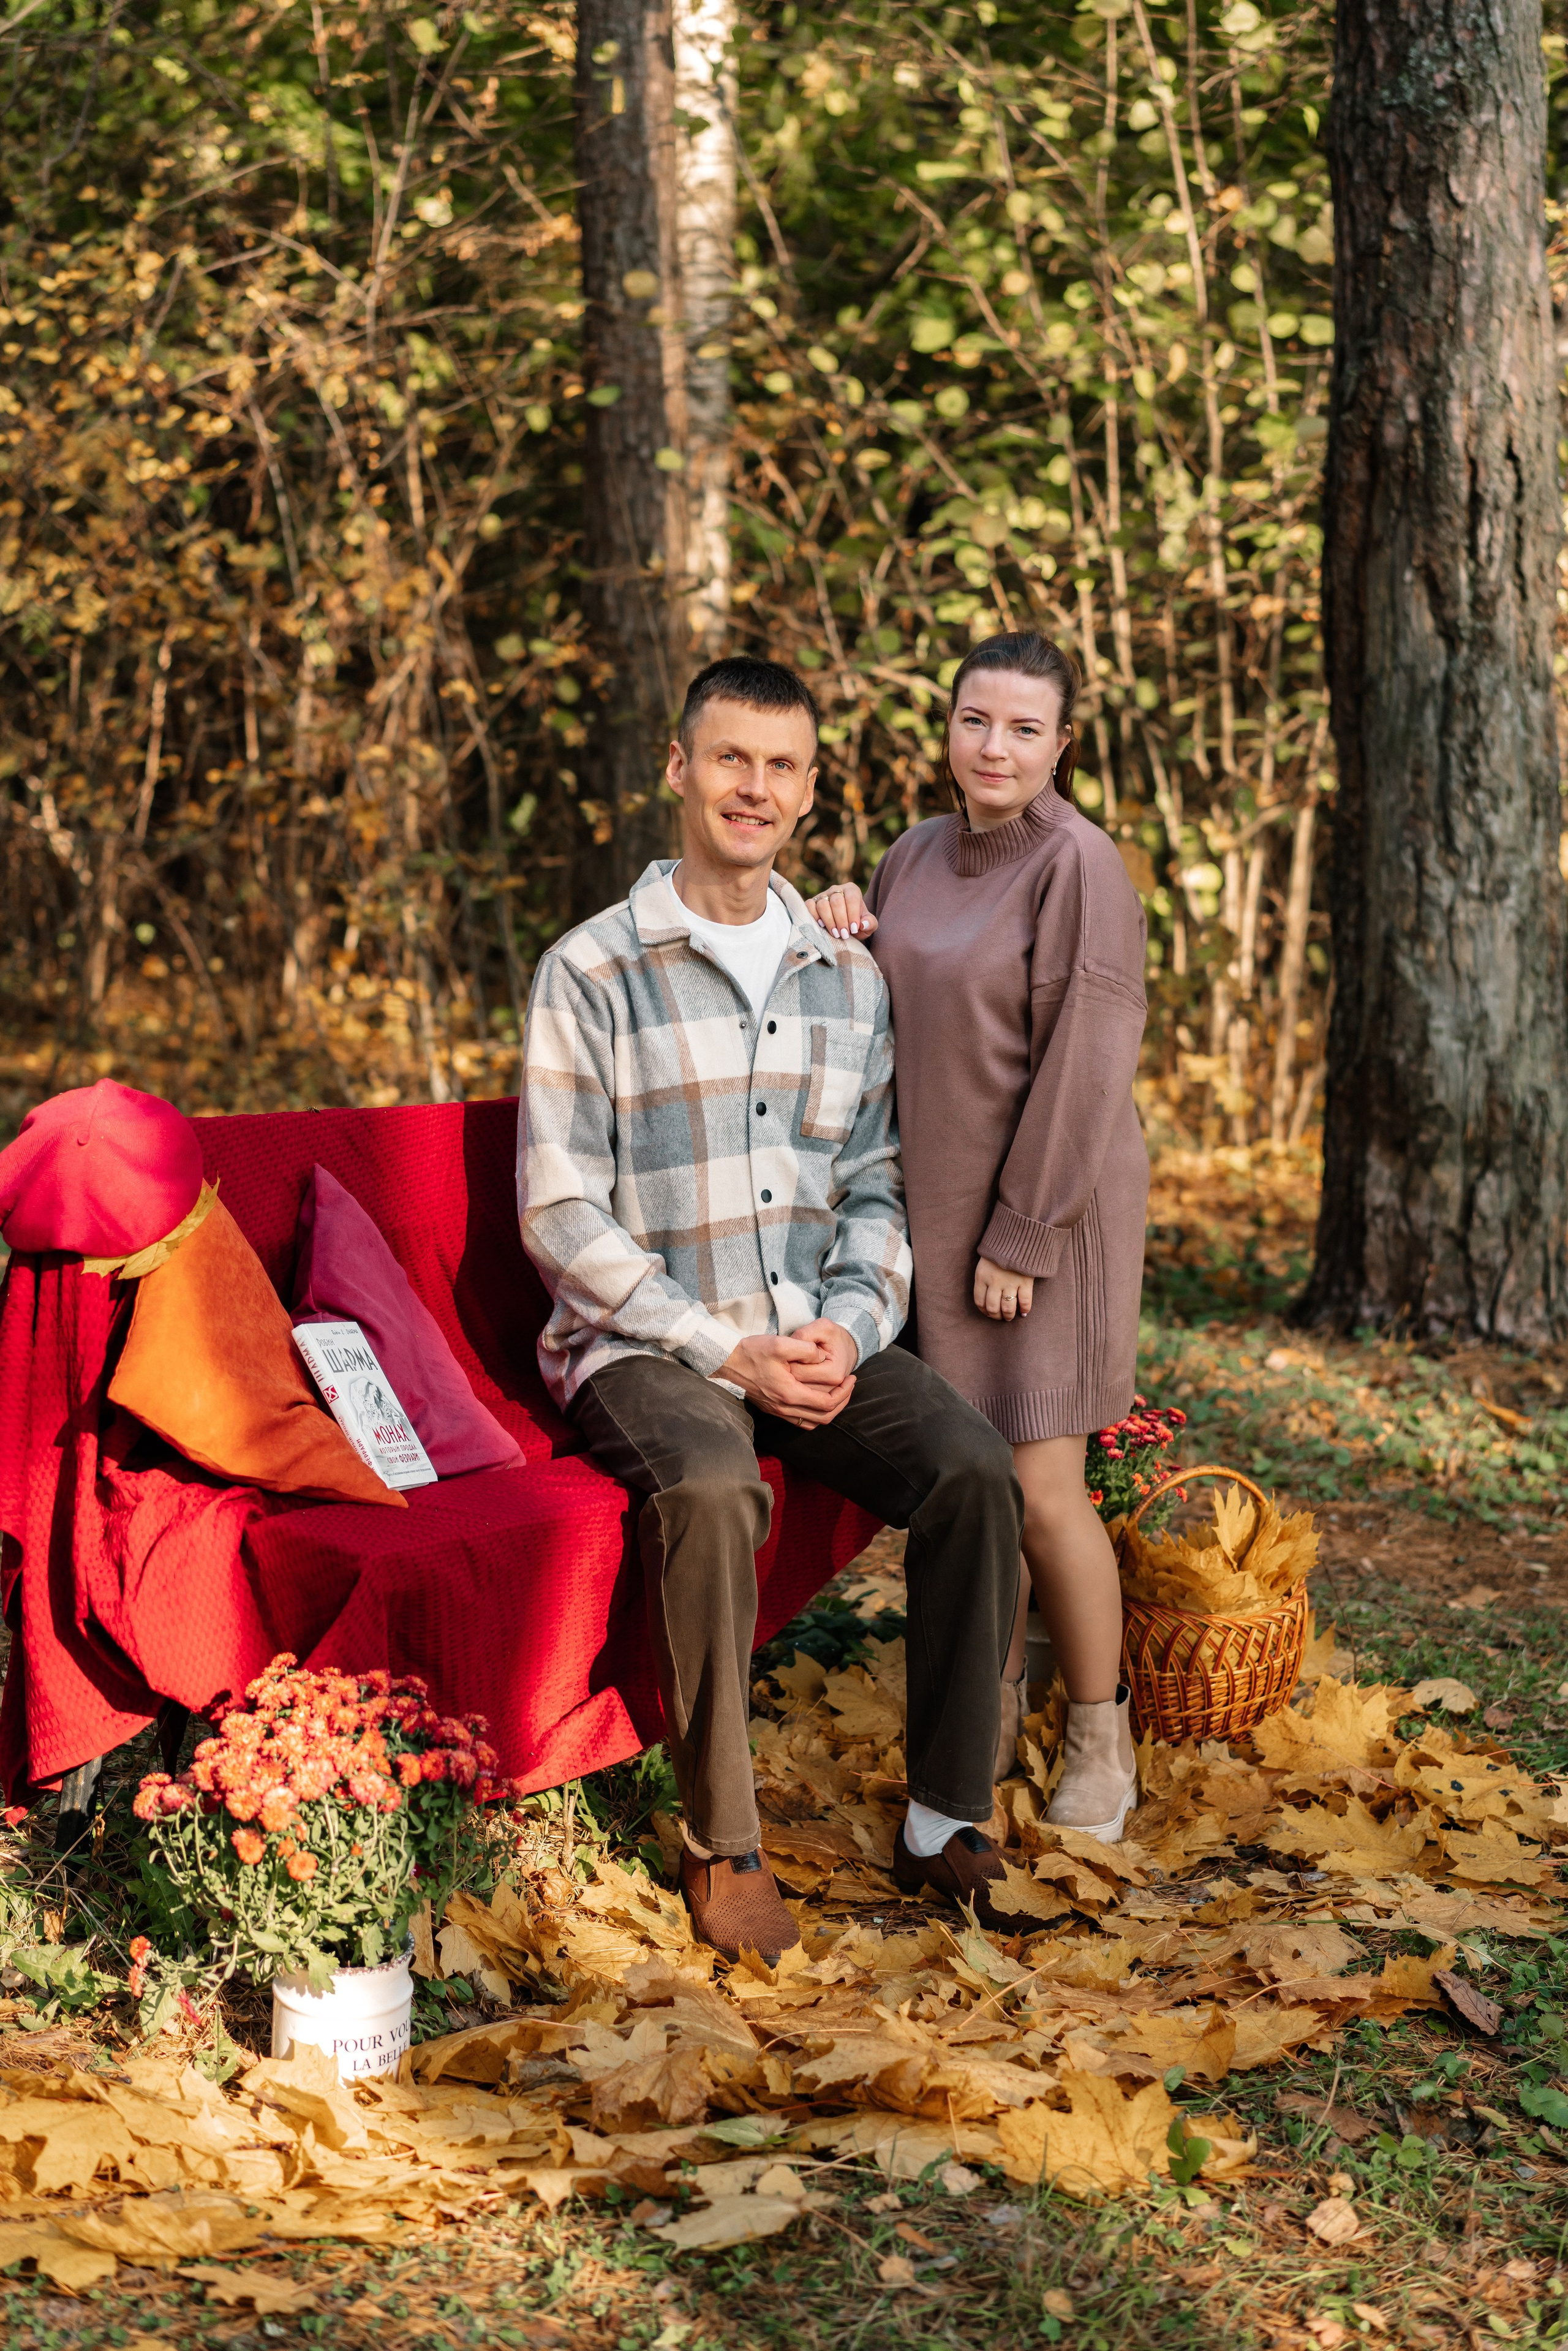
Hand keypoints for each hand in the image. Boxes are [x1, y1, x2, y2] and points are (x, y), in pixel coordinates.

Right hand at [718, 1323, 857, 1427]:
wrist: (727, 1362)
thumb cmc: (752, 1351)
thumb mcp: (780, 1343)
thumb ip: (805, 1349)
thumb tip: (822, 1357)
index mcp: (789, 1393)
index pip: (827, 1403)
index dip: (844, 1393)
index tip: (852, 1378)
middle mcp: (784, 1408)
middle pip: (824, 1417)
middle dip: (842, 1402)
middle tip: (850, 1385)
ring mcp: (777, 1411)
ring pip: (813, 1422)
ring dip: (829, 1411)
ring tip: (838, 1393)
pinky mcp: (773, 1409)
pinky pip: (800, 1421)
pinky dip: (814, 1414)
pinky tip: (818, 1399)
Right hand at [806, 881, 877, 939]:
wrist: (844, 929)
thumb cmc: (856, 925)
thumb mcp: (868, 926)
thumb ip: (870, 923)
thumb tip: (863, 924)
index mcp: (852, 890)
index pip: (852, 897)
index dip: (852, 914)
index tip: (854, 929)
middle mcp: (836, 890)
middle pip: (836, 901)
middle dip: (841, 920)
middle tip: (844, 934)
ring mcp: (823, 895)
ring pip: (823, 904)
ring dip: (829, 921)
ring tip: (835, 934)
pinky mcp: (812, 902)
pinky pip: (809, 906)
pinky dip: (814, 916)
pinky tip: (821, 926)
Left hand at [974, 1255, 1034, 1321]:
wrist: (1017, 1236)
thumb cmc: (999, 1250)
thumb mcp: (984, 1262)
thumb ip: (984, 1279)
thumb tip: (986, 1298)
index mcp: (982, 1277)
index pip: (979, 1301)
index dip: (984, 1311)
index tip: (988, 1313)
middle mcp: (994, 1282)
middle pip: (993, 1307)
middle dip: (996, 1316)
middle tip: (1000, 1317)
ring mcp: (1010, 1283)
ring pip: (1008, 1307)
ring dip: (1009, 1315)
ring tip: (1010, 1317)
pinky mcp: (1025, 1281)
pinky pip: (1025, 1302)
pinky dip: (1025, 1309)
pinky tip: (1023, 1312)